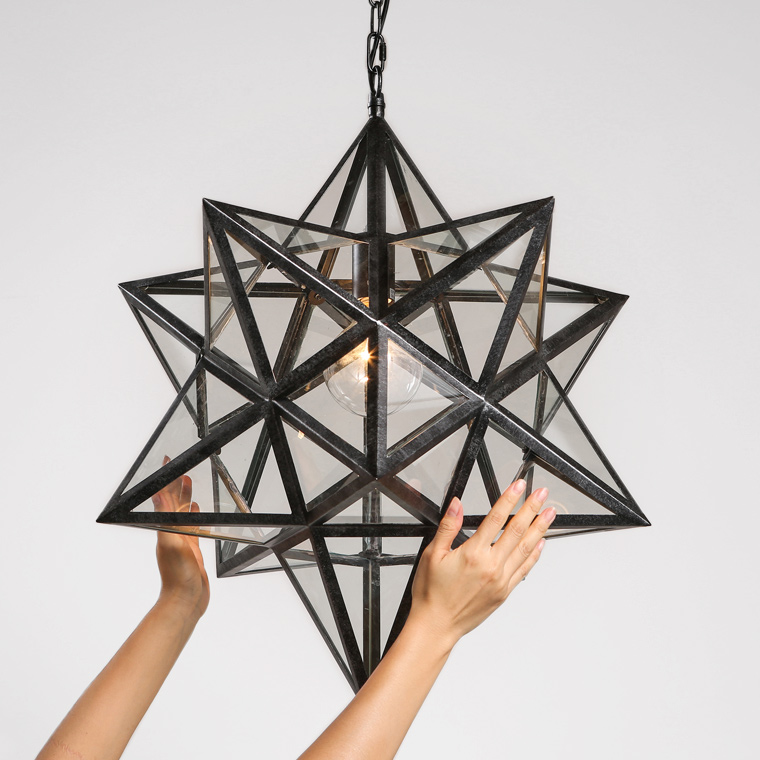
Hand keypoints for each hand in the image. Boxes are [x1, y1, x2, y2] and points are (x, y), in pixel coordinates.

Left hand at [151, 457, 209, 619]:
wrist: (185, 600)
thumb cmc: (177, 576)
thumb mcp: (171, 543)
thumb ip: (165, 520)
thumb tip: (157, 496)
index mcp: (165, 528)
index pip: (165, 498)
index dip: (166, 480)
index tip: (167, 463)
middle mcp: (172, 532)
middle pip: (175, 503)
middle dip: (177, 485)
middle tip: (182, 469)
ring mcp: (183, 541)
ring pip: (185, 513)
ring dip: (187, 498)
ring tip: (190, 483)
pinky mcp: (193, 550)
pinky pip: (195, 528)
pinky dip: (197, 517)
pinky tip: (200, 513)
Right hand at [408, 479, 553, 647]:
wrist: (436, 625)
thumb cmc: (431, 592)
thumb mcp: (433, 554)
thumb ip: (448, 527)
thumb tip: (456, 505)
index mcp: (473, 553)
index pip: (496, 518)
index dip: (509, 499)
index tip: (519, 486)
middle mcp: (491, 566)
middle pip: (516, 530)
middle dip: (531, 508)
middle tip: (542, 494)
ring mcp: (500, 580)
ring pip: (525, 549)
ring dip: (539, 529)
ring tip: (549, 514)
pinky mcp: (504, 592)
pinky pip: (524, 569)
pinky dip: (534, 555)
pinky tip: (540, 544)